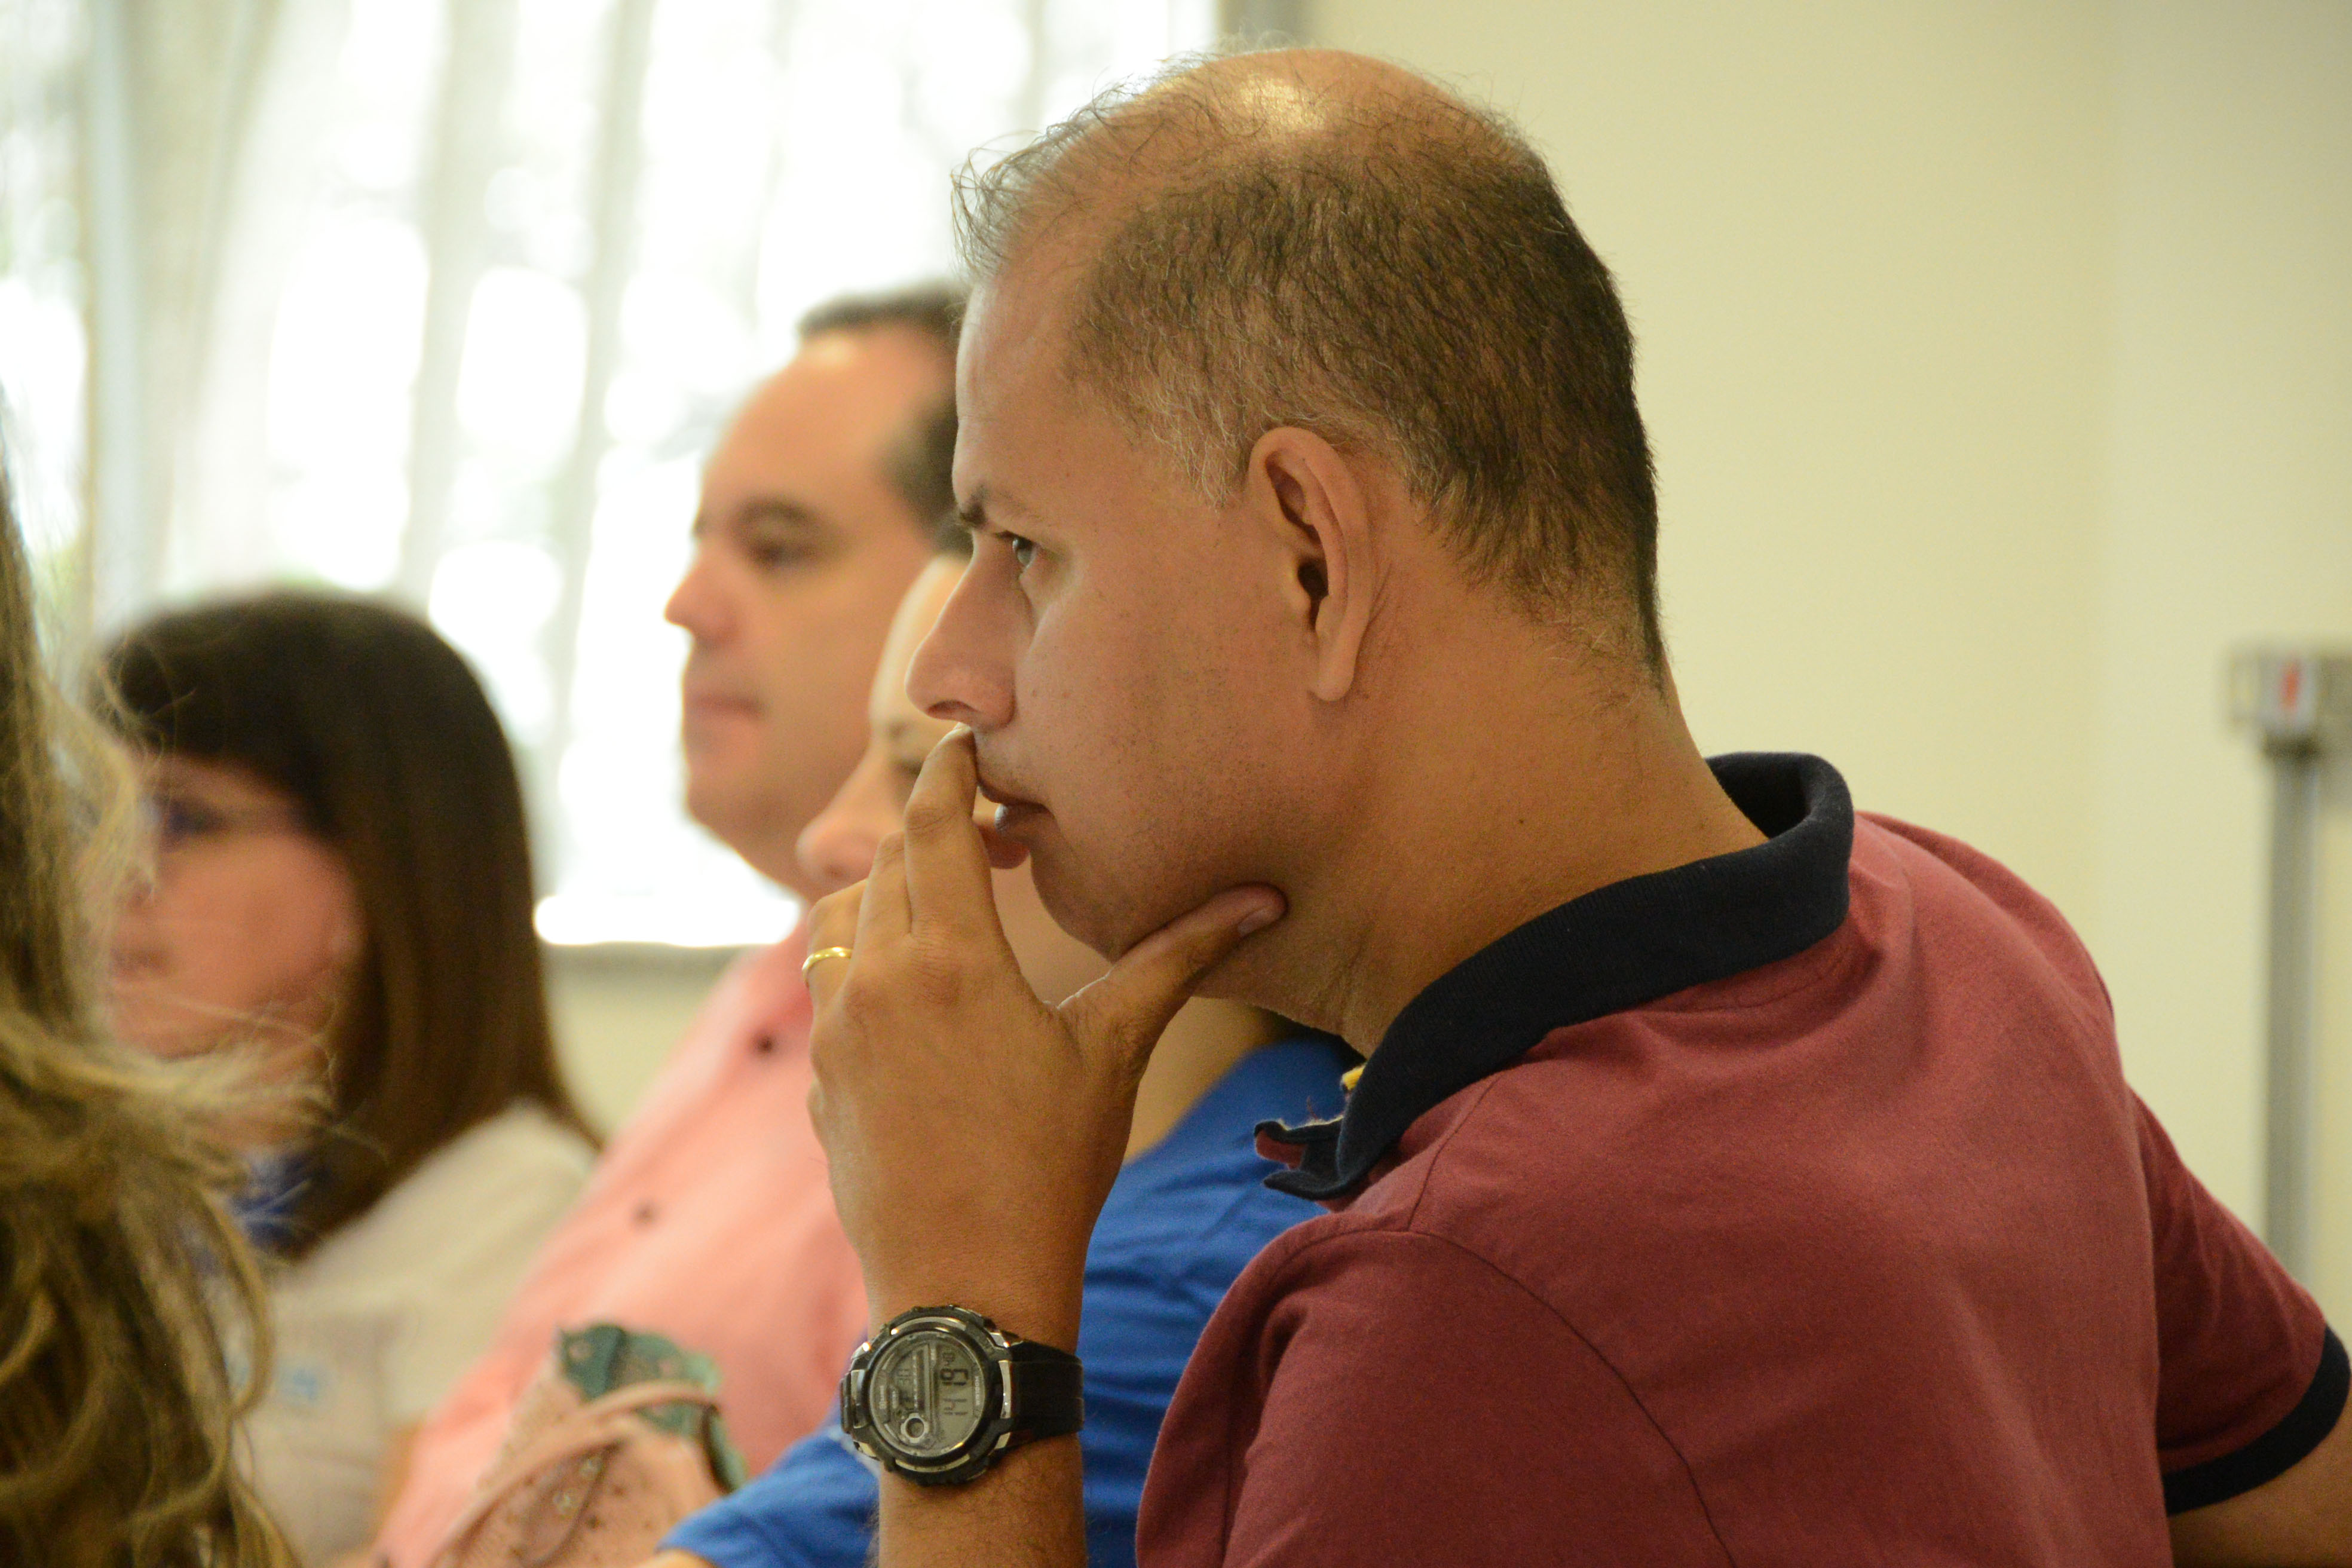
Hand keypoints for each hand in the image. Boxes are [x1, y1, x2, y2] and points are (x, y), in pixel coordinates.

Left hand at [803, 728, 1282, 1346]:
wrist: (965, 1286)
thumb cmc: (1051, 1168)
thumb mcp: (1116, 1052)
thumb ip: (1179, 960)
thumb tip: (1263, 900)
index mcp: (949, 958)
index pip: (932, 824)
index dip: (948, 771)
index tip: (966, 743)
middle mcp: (875, 980)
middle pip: (884, 864)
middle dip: (932, 833)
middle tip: (991, 834)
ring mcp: (834, 1033)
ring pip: (838, 924)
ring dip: (884, 897)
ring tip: (945, 908)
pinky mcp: (818, 1080)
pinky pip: (828, 993)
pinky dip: (862, 967)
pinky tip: (918, 1000)